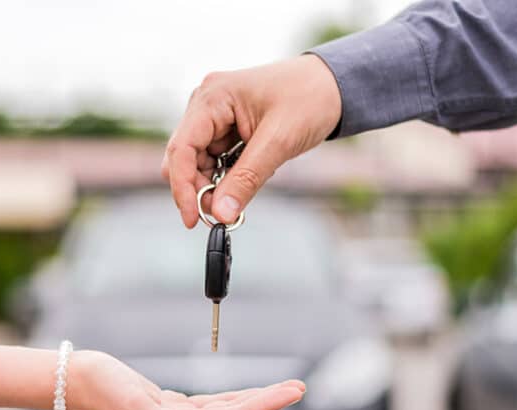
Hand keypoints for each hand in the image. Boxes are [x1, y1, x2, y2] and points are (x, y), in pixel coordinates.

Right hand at [68, 350, 305, 409]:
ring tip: (284, 388)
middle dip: (270, 402)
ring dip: (257, 399)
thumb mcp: (135, 403)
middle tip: (299, 387)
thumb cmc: (105, 388)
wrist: (81, 381)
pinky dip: (235, 397)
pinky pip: (214, 404)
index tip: (291, 391)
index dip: (265, 405)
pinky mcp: (173, 408)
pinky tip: (246, 394)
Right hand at [162, 55, 341, 228]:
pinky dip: (225, 177)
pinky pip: (216, 159)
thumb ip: (246, 179)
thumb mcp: (278, 142)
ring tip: (235, 202)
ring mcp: (216, 115)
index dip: (183, 186)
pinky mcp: (228, 127)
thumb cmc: (310, 98)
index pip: (182, 148)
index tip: (193, 218)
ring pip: (199, 162)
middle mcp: (207, 103)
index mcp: (213, 96)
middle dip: (197, 188)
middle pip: (185, 157)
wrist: (335, 85)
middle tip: (219, 215)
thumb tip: (221, 213)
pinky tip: (242, 184)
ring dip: (212, 186)